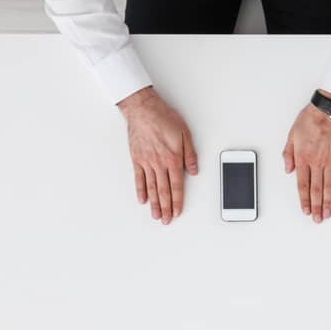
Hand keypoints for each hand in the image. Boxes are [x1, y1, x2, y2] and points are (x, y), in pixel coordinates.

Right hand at [118, 87, 196, 223]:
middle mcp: (158, 163)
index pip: (177, 185)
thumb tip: (194, 171)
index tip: (178, 211)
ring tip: (156, 215)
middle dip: (166, 208)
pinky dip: (140, 190)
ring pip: (151, 187)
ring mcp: (146, 162)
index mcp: (172, 158)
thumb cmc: (164, 119)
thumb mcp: (185, 134)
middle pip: (163, 191)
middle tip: (167, 220)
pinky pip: (138, 178)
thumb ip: (190, 155)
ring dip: (154, 204)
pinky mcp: (136, 158)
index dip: (178, 200)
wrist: (143, 109)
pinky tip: (142, 200)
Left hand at [283, 96, 330, 222]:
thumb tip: (288, 170)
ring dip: (328, 203)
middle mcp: (317, 162)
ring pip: (329, 187)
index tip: (305, 210)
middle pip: (316, 190)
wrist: (329, 110)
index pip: (302, 185)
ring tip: (328, 213)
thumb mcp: (291, 135)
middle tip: (317, 218)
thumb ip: (288, 154)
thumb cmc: (310, 120)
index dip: (304, 200)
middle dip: (316, 206)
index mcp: (303, 158)